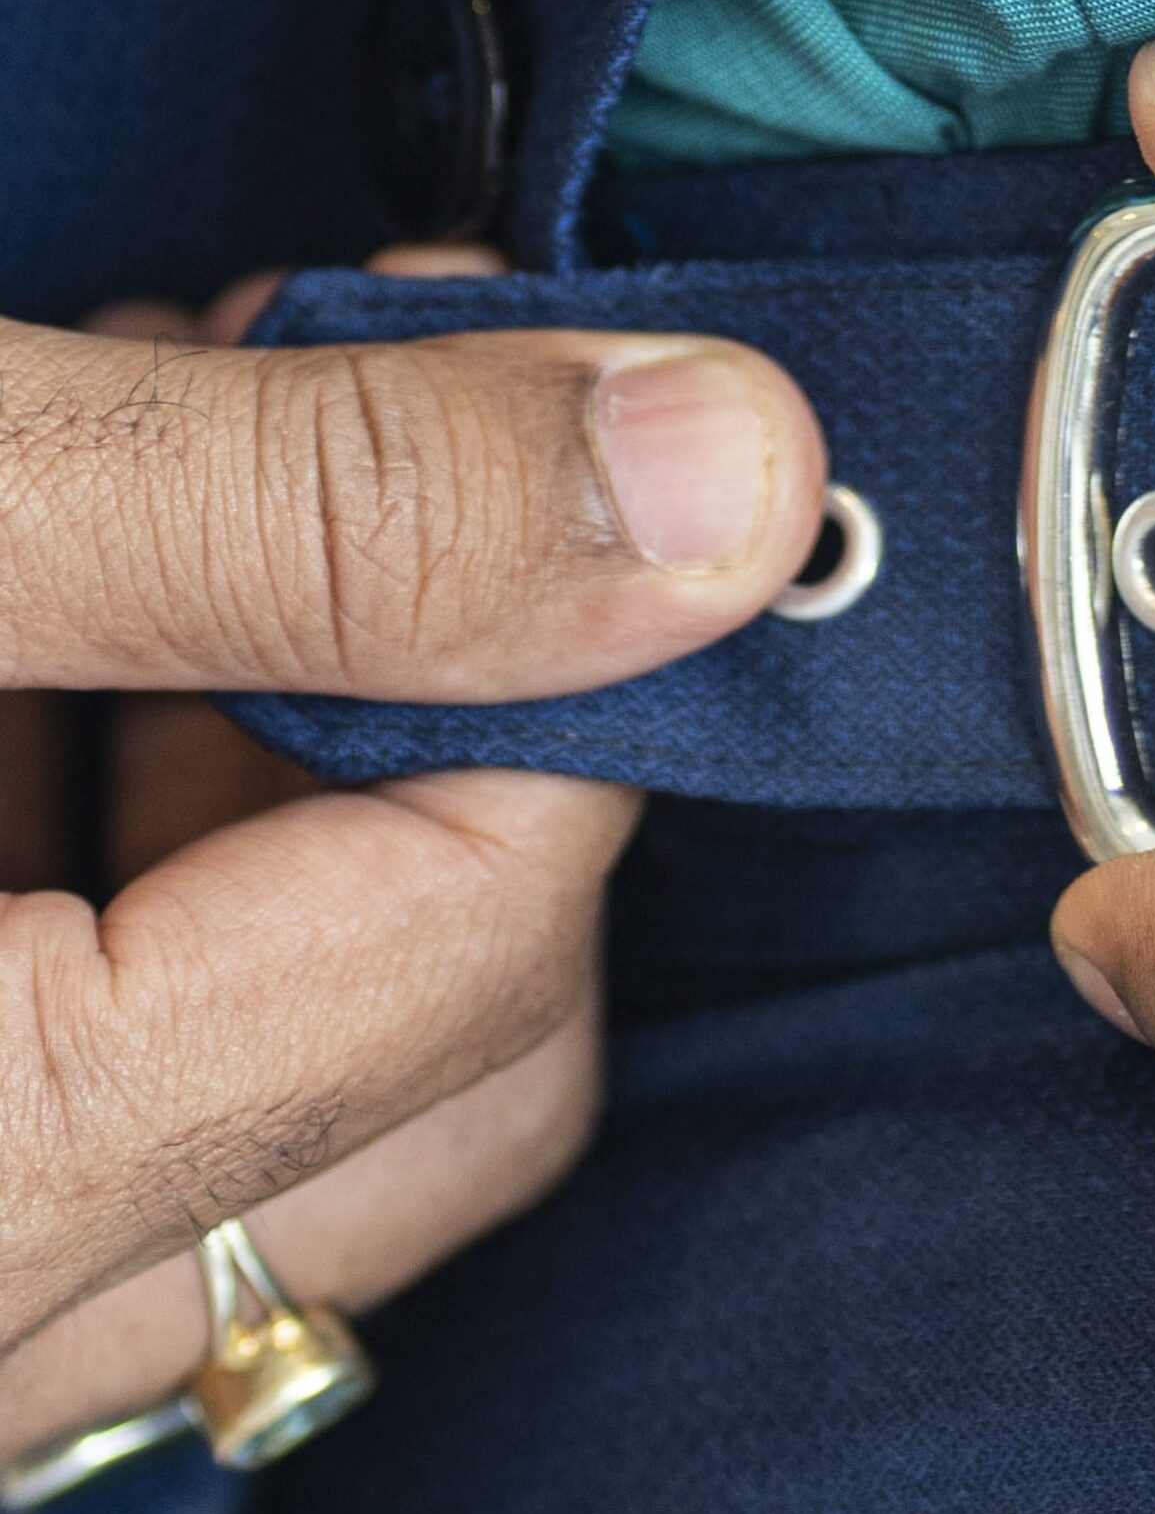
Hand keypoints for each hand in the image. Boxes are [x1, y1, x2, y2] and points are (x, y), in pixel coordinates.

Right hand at [0, 251, 823, 1461]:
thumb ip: (297, 512)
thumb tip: (721, 482)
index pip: (465, 948)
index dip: (556, 656)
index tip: (528, 410)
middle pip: (426, 1071)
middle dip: (439, 733)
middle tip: (335, 440)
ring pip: (288, 1097)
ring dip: (288, 786)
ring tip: (168, 493)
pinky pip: (123, 1103)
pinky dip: (141, 871)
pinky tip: (73, 633)